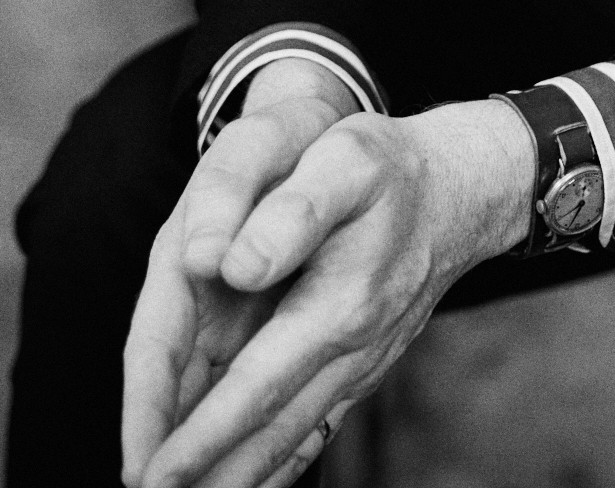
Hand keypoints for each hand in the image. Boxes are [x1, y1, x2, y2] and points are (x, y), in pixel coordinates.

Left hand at [123, 73, 534, 487]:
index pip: (255, 387)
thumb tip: (235, 267)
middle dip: (203, 474)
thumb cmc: (391, 166)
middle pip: (267, 432)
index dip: (201, 435)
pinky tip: (249, 480)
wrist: (462, 187)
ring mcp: (359, 365)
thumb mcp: (344, 160)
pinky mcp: (361, 365)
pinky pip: (310, 427)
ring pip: (289, 439)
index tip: (152, 471)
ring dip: (236, 477)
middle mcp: (351, 350)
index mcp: (338, 305)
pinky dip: (275, 461)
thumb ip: (292, 212)